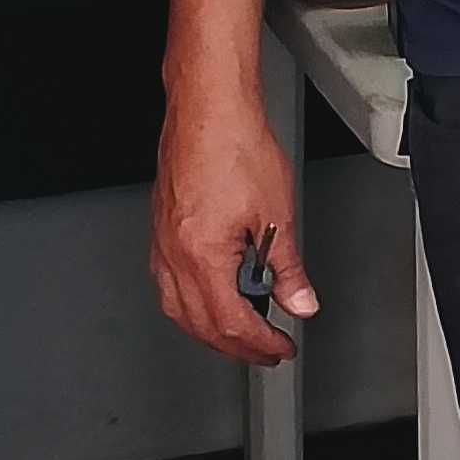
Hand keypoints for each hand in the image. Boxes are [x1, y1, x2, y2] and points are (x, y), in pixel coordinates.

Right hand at [151, 92, 318, 366]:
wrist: (208, 108)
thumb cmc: (235, 146)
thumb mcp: (277, 214)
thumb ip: (288, 267)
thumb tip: (300, 301)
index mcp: (203, 256)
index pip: (232, 324)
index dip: (261, 345)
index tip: (281, 349)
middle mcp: (175, 254)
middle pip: (201, 325)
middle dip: (237, 346)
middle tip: (266, 351)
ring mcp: (162, 242)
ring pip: (178, 310)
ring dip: (210, 330)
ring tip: (241, 332)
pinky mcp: (160, 229)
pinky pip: (168, 284)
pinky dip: (191, 303)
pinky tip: (210, 298)